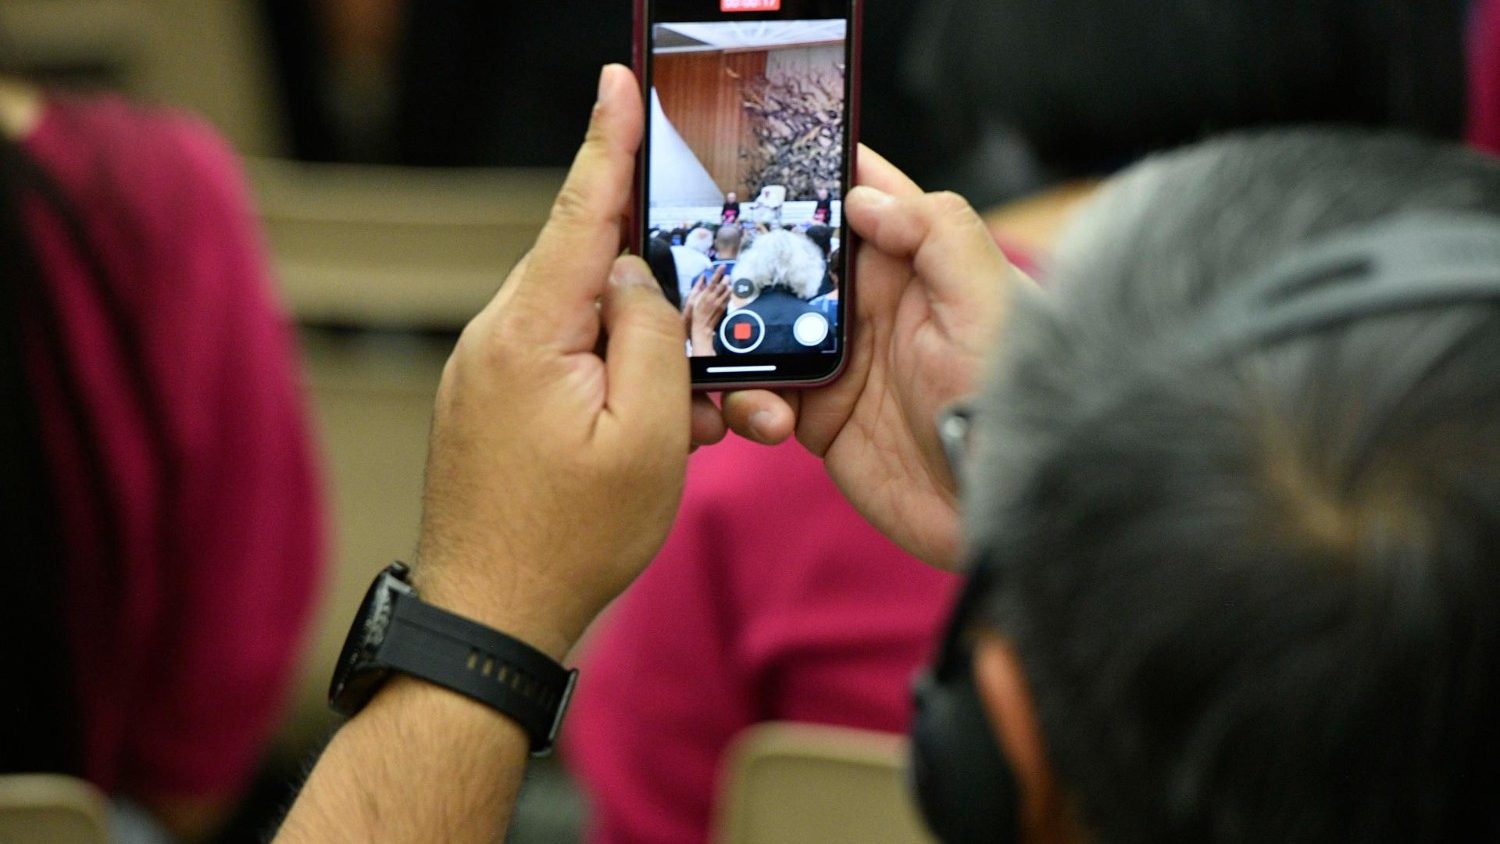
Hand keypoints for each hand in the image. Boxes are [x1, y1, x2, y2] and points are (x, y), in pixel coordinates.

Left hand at [413, 65, 707, 659]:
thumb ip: (654, 334)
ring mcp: (490, 372)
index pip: (580, 212)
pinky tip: (657, 431)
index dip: (608, 141)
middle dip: (670, 298)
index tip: (618, 79)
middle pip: (595, 273)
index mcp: (530, 333)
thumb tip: (640, 278)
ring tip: (700, 423)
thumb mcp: (650, 435)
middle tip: (716, 343)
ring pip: (590, 327)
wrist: (490, 621)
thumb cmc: (570, 541)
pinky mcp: (494, 403)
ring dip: (653, 360)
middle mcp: (498, 338)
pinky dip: (620, 385)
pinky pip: (569, 365)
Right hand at [684, 266, 730, 355]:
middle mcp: (714, 298)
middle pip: (723, 285)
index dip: (719, 272)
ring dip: (729, 286)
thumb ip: (699, 286)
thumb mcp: (693, 298)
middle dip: (726, 278)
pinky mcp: (723, 308)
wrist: (702, 326)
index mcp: (706, 295)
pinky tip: (727, 293)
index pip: (713, 281)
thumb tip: (703, 277)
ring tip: (728, 283)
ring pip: (728, 291)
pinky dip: (729, 294)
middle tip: (727, 275)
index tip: (723, 265)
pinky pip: (728, 298)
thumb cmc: (696, 312)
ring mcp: (720, 303)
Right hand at [720, 147, 1023, 568]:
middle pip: (788, 260)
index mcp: (911, 265)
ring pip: (757, 327)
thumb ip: (935, 232)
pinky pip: (758, 397)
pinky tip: (772, 418)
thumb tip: (864, 195)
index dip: (813, 172)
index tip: (756, 150)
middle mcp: (868, 307)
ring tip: (729, 355)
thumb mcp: (988, 300)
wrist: (1001, 506)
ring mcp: (836, 362)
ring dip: (734, 336)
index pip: (857, 198)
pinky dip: (747, 403)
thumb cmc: (1008, 398)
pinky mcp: (816, 418)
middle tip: (705, 257)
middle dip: (745, 255)